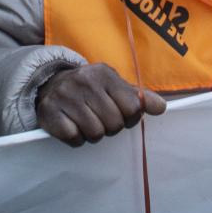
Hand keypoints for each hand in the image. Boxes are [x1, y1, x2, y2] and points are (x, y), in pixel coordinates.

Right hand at [35, 63, 166, 145]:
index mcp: (104, 74)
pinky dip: (76, 138)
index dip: (130, 117)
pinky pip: (74, 138)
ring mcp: (65, 96)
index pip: (133, 107)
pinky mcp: (50, 112)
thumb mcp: (113, 86)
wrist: (49, 83)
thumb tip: (162, 107)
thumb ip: (137, 97)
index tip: (120, 114)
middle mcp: (84, 81)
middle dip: (110, 127)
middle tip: (100, 118)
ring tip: (85, 121)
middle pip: (114, 124)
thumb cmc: (89, 88)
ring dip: (93, 134)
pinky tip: (72, 125)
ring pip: (95, 134)